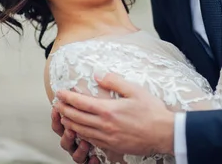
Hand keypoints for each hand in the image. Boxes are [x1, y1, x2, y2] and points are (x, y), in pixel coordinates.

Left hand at [54, 73, 174, 156]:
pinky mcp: (112, 146)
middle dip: (64, 110)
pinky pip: (91, 140)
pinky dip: (81, 134)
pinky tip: (79, 130)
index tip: (59, 92)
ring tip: (63, 117)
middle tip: (57, 104)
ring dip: (69, 123)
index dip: (68, 97)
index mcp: (109, 110)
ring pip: (81, 131)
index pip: (81, 103)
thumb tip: (98, 74)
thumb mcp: (134, 90)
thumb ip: (114, 81)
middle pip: (76, 118)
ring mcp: (107, 138)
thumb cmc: (152, 111)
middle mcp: (104, 125)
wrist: (164, 133)